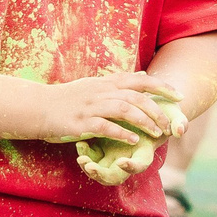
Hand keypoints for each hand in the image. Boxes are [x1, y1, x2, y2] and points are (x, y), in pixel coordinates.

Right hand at [32, 72, 184, 144]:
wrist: (38, 107)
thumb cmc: (68, 99)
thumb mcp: (95, 85)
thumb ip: (120, 82)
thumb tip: (142, 76)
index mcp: (107, 83)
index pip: (140, 80)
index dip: (162, 87)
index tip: (179, 96)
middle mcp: (101, 91)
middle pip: (136, 96)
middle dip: (157, 110)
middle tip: (169, 124)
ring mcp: (91, 106)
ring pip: (124, 109)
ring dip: (143, 121)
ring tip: (156, 134)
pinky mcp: (81, 122)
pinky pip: (105, 126)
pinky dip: (121, 133)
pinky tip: (132, 141)